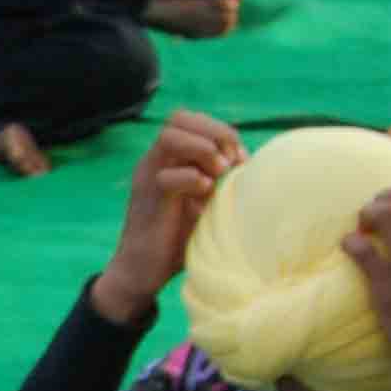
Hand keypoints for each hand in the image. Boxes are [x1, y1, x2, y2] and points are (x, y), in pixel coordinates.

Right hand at [93, 110, 243, 320]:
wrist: (142, 271)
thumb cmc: (177, 239)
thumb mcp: (203, 201)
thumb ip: (217, 179)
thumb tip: (248, 162)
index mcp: (167, 159)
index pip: (189, 119)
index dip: (218, 130)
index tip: (240, 158)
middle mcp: (154, 161)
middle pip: (179, 118)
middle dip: (214, 133)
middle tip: (230, 161)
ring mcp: (148, 177)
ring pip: (170, 137)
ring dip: (202, 150)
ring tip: (219, 174)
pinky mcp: (148, 199)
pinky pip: (167, 175)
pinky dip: (192, 179)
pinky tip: (205, 196)